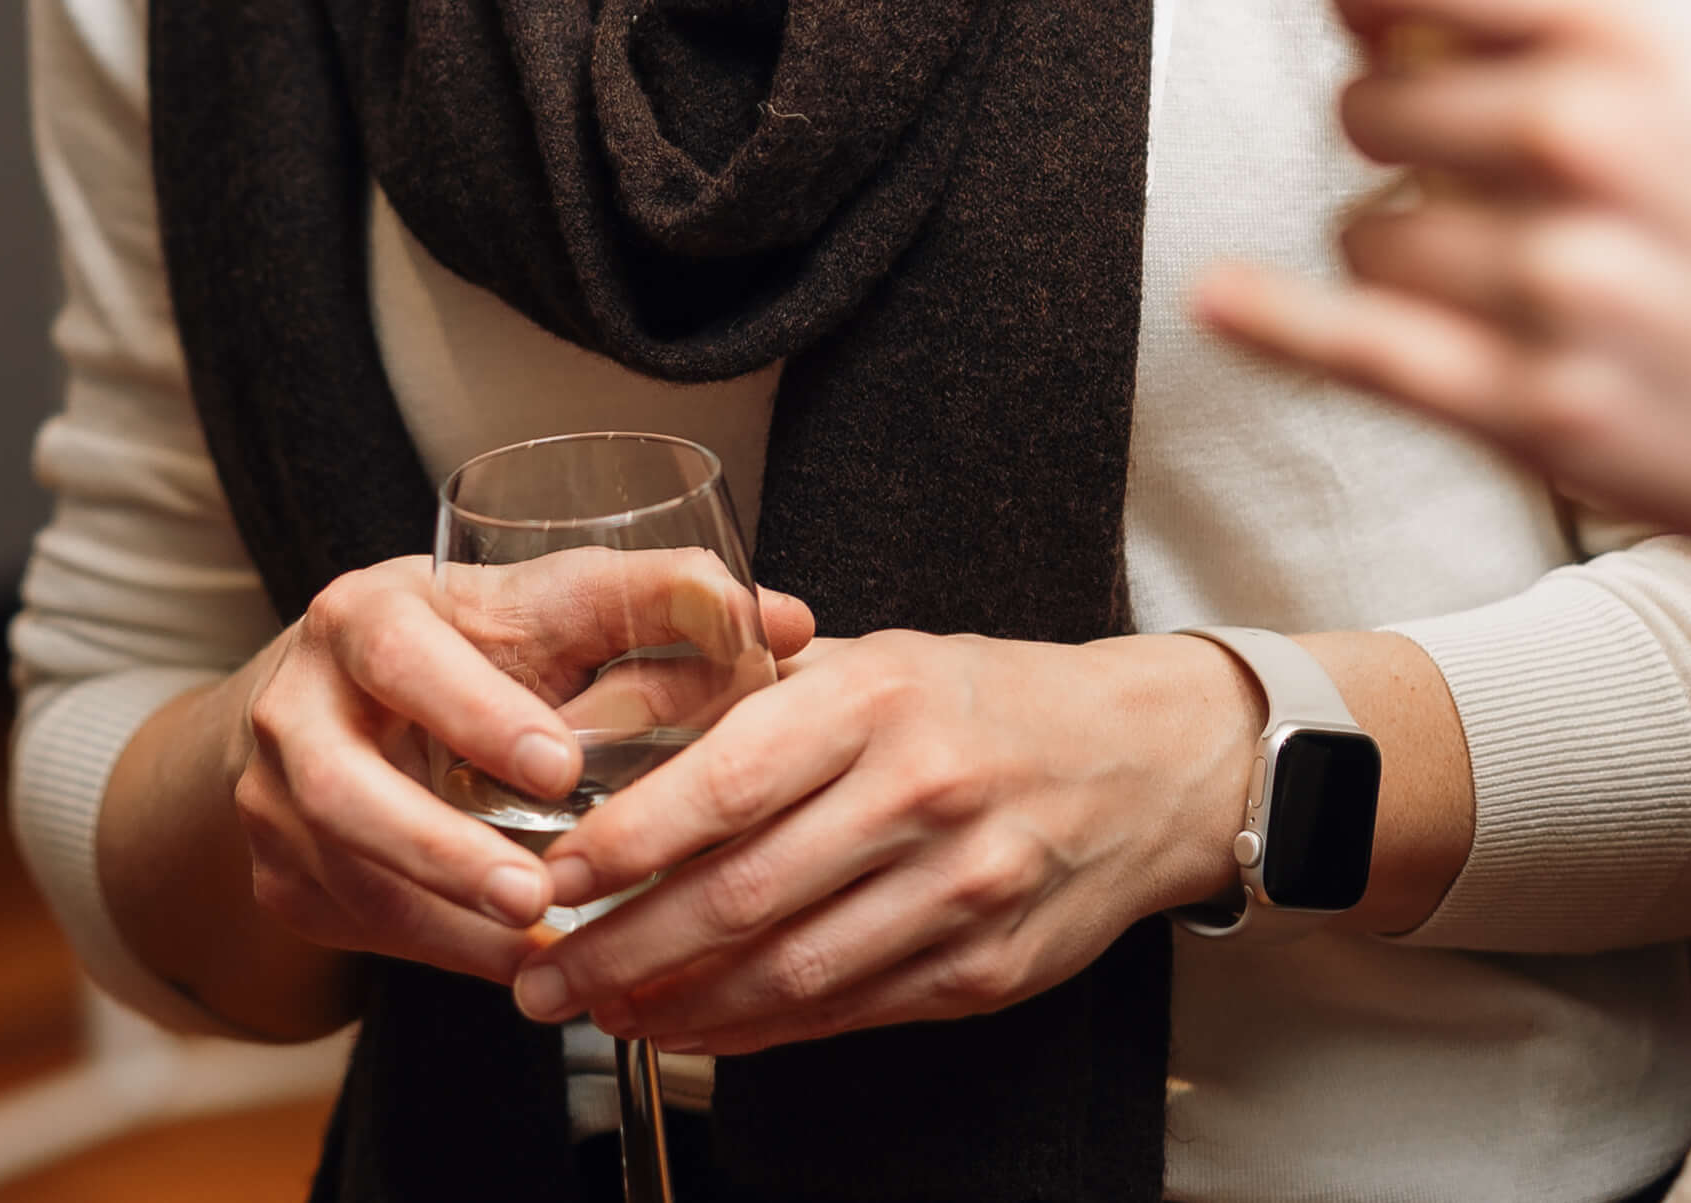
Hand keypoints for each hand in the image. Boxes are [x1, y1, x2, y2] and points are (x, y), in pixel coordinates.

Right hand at [226, 557, 824, 987]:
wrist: (342, 705)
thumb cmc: (472, 648)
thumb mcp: (549, 609)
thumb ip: (660, 605)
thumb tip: (788, 622)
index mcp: (366, 615)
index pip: (407, 656)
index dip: (479, 714)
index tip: (561, 766)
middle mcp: (300, 704)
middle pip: (347, 788)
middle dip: (446, 848)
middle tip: (543, 892)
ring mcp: (275, 799)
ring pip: (349, 875)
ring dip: (449, 915)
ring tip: (544, 944)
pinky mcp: (282, 877)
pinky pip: (363, 925)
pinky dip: (446, 949)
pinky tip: (520, 966)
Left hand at [513, 629, 1247, 1056]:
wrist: (1146, 760)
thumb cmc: (983, 703)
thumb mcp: (873, 660)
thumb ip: (746, 692)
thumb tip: (595, 723)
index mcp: (882, 699)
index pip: (731, 779)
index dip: (629, 841)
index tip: (557, 876)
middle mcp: (924, 793)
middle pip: (745, 895)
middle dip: (624, 949)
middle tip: (544, 975)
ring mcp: (964, 891)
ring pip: (791, 974)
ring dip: (678, 1007)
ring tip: (603, 1011)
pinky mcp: (987, 970)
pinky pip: (846, 1016)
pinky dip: (755, 1032)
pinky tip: (695, 1027)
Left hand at [1189, 0, 1690, 685]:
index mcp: (1677, 28)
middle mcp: (1589, 131)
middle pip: (1386, 100)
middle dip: (1402, 121)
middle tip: (1439, 149)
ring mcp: (1559, 280)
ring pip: (1374, 232)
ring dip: (1394, 239)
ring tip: (1451, 257)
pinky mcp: (1551, 417)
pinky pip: (1363, 353)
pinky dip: (1279, 323)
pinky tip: (1225, 300)